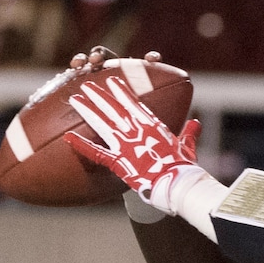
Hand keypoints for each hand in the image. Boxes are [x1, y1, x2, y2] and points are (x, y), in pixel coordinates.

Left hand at [64, 76, 202, 210]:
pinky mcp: (119, 162)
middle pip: (114, 109)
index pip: (134, 103)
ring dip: (88, 111)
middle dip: (99, 95)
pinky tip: (67, 138)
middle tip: (86, 84)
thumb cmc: (184, 167)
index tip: (112, 80)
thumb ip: (189, 133)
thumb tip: (196, 124)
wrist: (178, 183)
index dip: (122, 91)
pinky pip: (97, 153)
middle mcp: (138, 131)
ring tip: (75, 100)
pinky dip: (82, 146)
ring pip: (103, 124)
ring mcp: (127, 145)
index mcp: (153, 126)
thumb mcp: (188, 146)